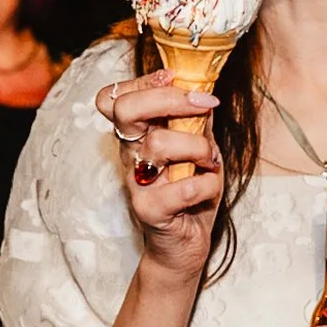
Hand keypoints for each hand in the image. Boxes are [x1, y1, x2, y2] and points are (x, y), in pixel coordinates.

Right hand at [96, 70, 222, 280]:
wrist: (182, 247)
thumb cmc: (189, 194)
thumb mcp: (197, 149)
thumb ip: (196, 120)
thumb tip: (205, 85)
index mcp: (137, 136)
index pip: (116, 96)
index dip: (145, 80)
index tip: (177, 79)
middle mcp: (130, 155)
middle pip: (125, 109)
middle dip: (169, 99)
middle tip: (204, 106)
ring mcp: (136, 183)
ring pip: (158, 144)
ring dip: (198, 147)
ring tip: (210, 161)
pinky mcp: (149, 211)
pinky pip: (181, 188)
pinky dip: (206, 184)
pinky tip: (208, 188)